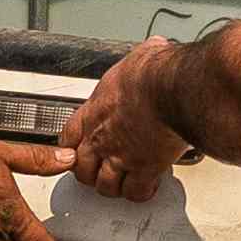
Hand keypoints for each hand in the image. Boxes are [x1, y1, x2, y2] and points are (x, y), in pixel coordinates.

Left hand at [61, 37, 203, 203]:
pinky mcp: (144, 169)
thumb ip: (141, 58)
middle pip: (82, 168)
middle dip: (90, 173)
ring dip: (114, 186)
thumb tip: (156, 47)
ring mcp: (121, 155)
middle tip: (101, 171)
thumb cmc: (155, 71)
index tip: (80, 150)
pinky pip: (136, 192)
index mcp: (95, 110)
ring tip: (124, 183)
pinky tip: (148, 187)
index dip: (73, 148)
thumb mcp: (142, 56)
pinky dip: (141, 193)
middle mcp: (102, 137)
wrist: (171, 88)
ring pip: (104, 185)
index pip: (68, 138)